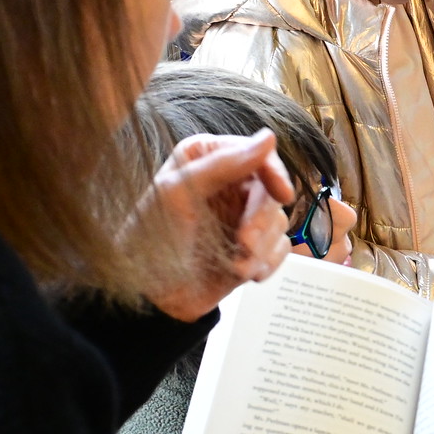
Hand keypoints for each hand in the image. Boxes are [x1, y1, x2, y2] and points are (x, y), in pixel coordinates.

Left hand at [144, 131, 296, 320]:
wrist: (152, 295)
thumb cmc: (152, 239)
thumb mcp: (178, 192)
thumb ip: (224, 163)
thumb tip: (269, 137)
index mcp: (207, 160)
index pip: (256, 153)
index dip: (273, 172)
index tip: (282, 194)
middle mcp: (228, 183)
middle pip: (271, 191)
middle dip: (261, 221)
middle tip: (245, 243)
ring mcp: (241, 216)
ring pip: (278, 221)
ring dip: (260, 248)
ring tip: (236, 266)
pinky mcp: (251, 246)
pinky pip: (280, 248)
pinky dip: (265, 263)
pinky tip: (244, 274)